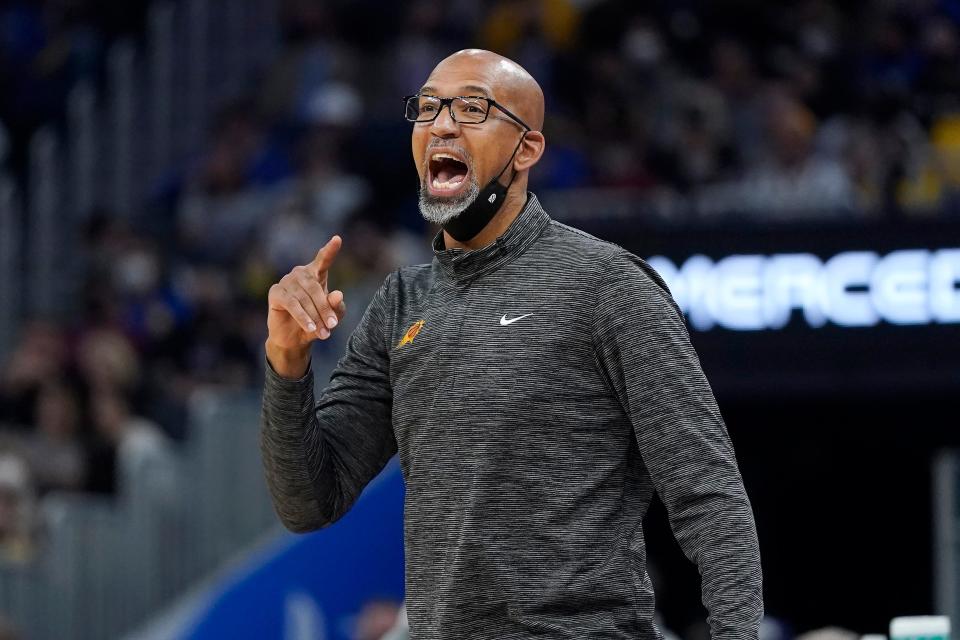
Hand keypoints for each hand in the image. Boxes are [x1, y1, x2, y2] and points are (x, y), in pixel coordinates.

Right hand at [265, 236, 346, 376]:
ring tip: (324, 333)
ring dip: (315, 317)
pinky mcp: (275, 292)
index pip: (323, 260)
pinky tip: (309, 328)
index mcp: (316, 274)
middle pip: (315, 288)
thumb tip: (338, 294)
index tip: (337, 239)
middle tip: (332, 325)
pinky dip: (302, 317)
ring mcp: (286, 281)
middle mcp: (300, 274)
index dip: (330, 250)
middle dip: (324, 308)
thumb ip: (336, 306)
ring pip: (303, 298)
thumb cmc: (317, 322)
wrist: (295, 339)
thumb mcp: (332, 316)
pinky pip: (291, 304)